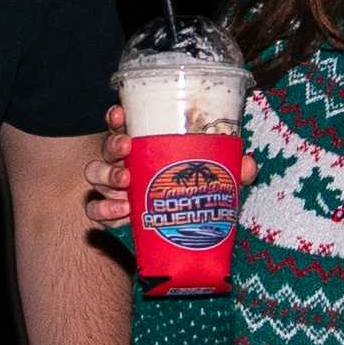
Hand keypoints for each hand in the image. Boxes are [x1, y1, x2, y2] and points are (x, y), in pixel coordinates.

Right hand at [83, 104, 249, 237]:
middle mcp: (123, 162)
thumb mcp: (212, 179)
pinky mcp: (108, 212)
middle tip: (126, 149)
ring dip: (107, 175)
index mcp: (142, 145)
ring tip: (125, 182)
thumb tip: (248, 164)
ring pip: (95, 174)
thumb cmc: (189, 192)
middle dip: (113, 145)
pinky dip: (105, 208)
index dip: (116, 117)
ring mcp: (112, 187)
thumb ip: (230, 171)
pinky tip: (122, 211)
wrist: (176, 230)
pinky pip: (96, 209)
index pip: (122, 124)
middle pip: (106, 147)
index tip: (121, 114)